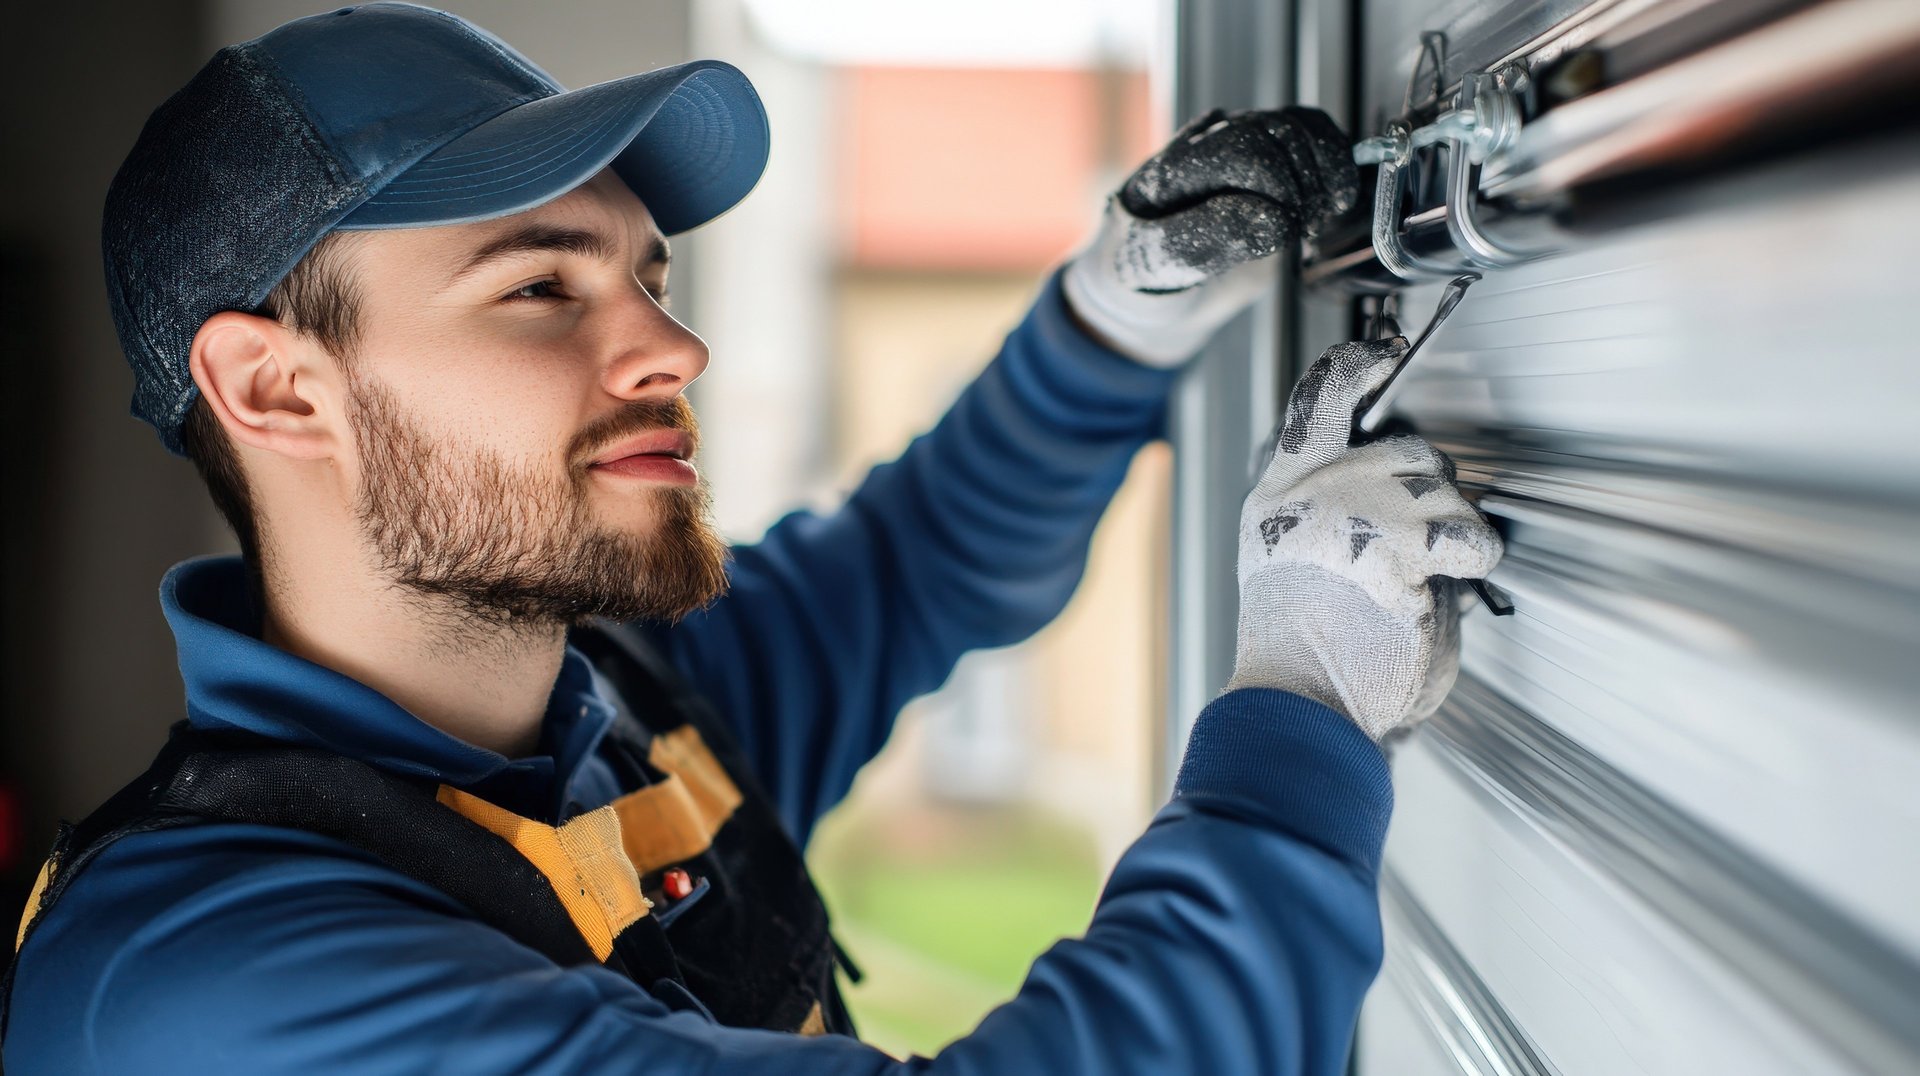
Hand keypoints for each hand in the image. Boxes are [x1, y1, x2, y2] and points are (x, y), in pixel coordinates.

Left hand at [1062, 107, 1357, 366]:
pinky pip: (1313, 133)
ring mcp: (1240, 147)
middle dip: (1306, 184)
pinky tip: (1333, 201)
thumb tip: (1274, 219)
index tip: (1287, 229)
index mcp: (1173, 166)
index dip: (1277, 185)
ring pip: (1300, 125)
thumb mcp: (1159, 266)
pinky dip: (1337, 162)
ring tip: (1319, 218)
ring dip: (1327, 171)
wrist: (1153, 288)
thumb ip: (1206, 241)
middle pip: (1278, 130)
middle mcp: (1207, 145)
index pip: (1241, 149)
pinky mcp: (1270, 159)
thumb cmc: (1147, 275)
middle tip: (1306, 230)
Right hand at [1227, 338, 1503, 740]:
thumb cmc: (1307, 651)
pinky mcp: (1400, 546)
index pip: (1319, 398)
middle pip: (1404, 446)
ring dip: (1454, 528)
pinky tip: (1455, 576)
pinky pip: (1467, 533)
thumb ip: (1338, 512)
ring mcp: (1356, 513)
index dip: (1359, 367)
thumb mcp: (1301, 562)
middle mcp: (1315, 491)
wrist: (1302, 704)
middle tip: (1420, 540)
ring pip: (1443, 485)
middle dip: (1430, 489)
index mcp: (1282, 491)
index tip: (1388, 357)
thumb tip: (1403, 486)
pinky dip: (1475, 556)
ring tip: (1430, 572)